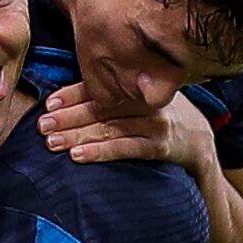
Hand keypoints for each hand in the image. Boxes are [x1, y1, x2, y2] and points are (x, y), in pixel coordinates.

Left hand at [40, 81, 215, 171]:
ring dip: (77, 135)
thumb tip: (66, 103)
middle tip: (42, 126)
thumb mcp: (139, 101)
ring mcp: (154, 123)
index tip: (48, 105)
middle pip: (100, 108)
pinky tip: (78, 156)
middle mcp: (144, 101)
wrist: (200, 141)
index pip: (99, 88)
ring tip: (52, 143)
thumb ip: (111, 98)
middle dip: (68, 117)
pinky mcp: (161, 146)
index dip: (71, 95)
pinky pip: (127, 148)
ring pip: (109, 128)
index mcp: (135, 86)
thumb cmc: (160, 119)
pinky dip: (101, 151)